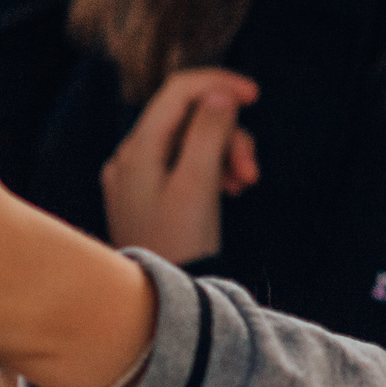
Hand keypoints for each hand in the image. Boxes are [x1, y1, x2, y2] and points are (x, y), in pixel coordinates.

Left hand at [100, 68, 259, 263]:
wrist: (161, 302)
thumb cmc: (180, 244)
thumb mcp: (199, 185)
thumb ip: (209, 133)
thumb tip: (220, 94)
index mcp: (138, 149)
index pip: (178, 91)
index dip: (218, 84)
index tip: (255, 95)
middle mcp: (131, 157)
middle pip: (189, 119)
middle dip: (229, 137)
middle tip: (252, 174)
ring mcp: (138, 178)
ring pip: (191, 143)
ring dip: (225, 155)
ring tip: (245, 186)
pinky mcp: (150, 197)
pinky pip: (185, 166)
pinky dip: (212, 171)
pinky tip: (229, 191)